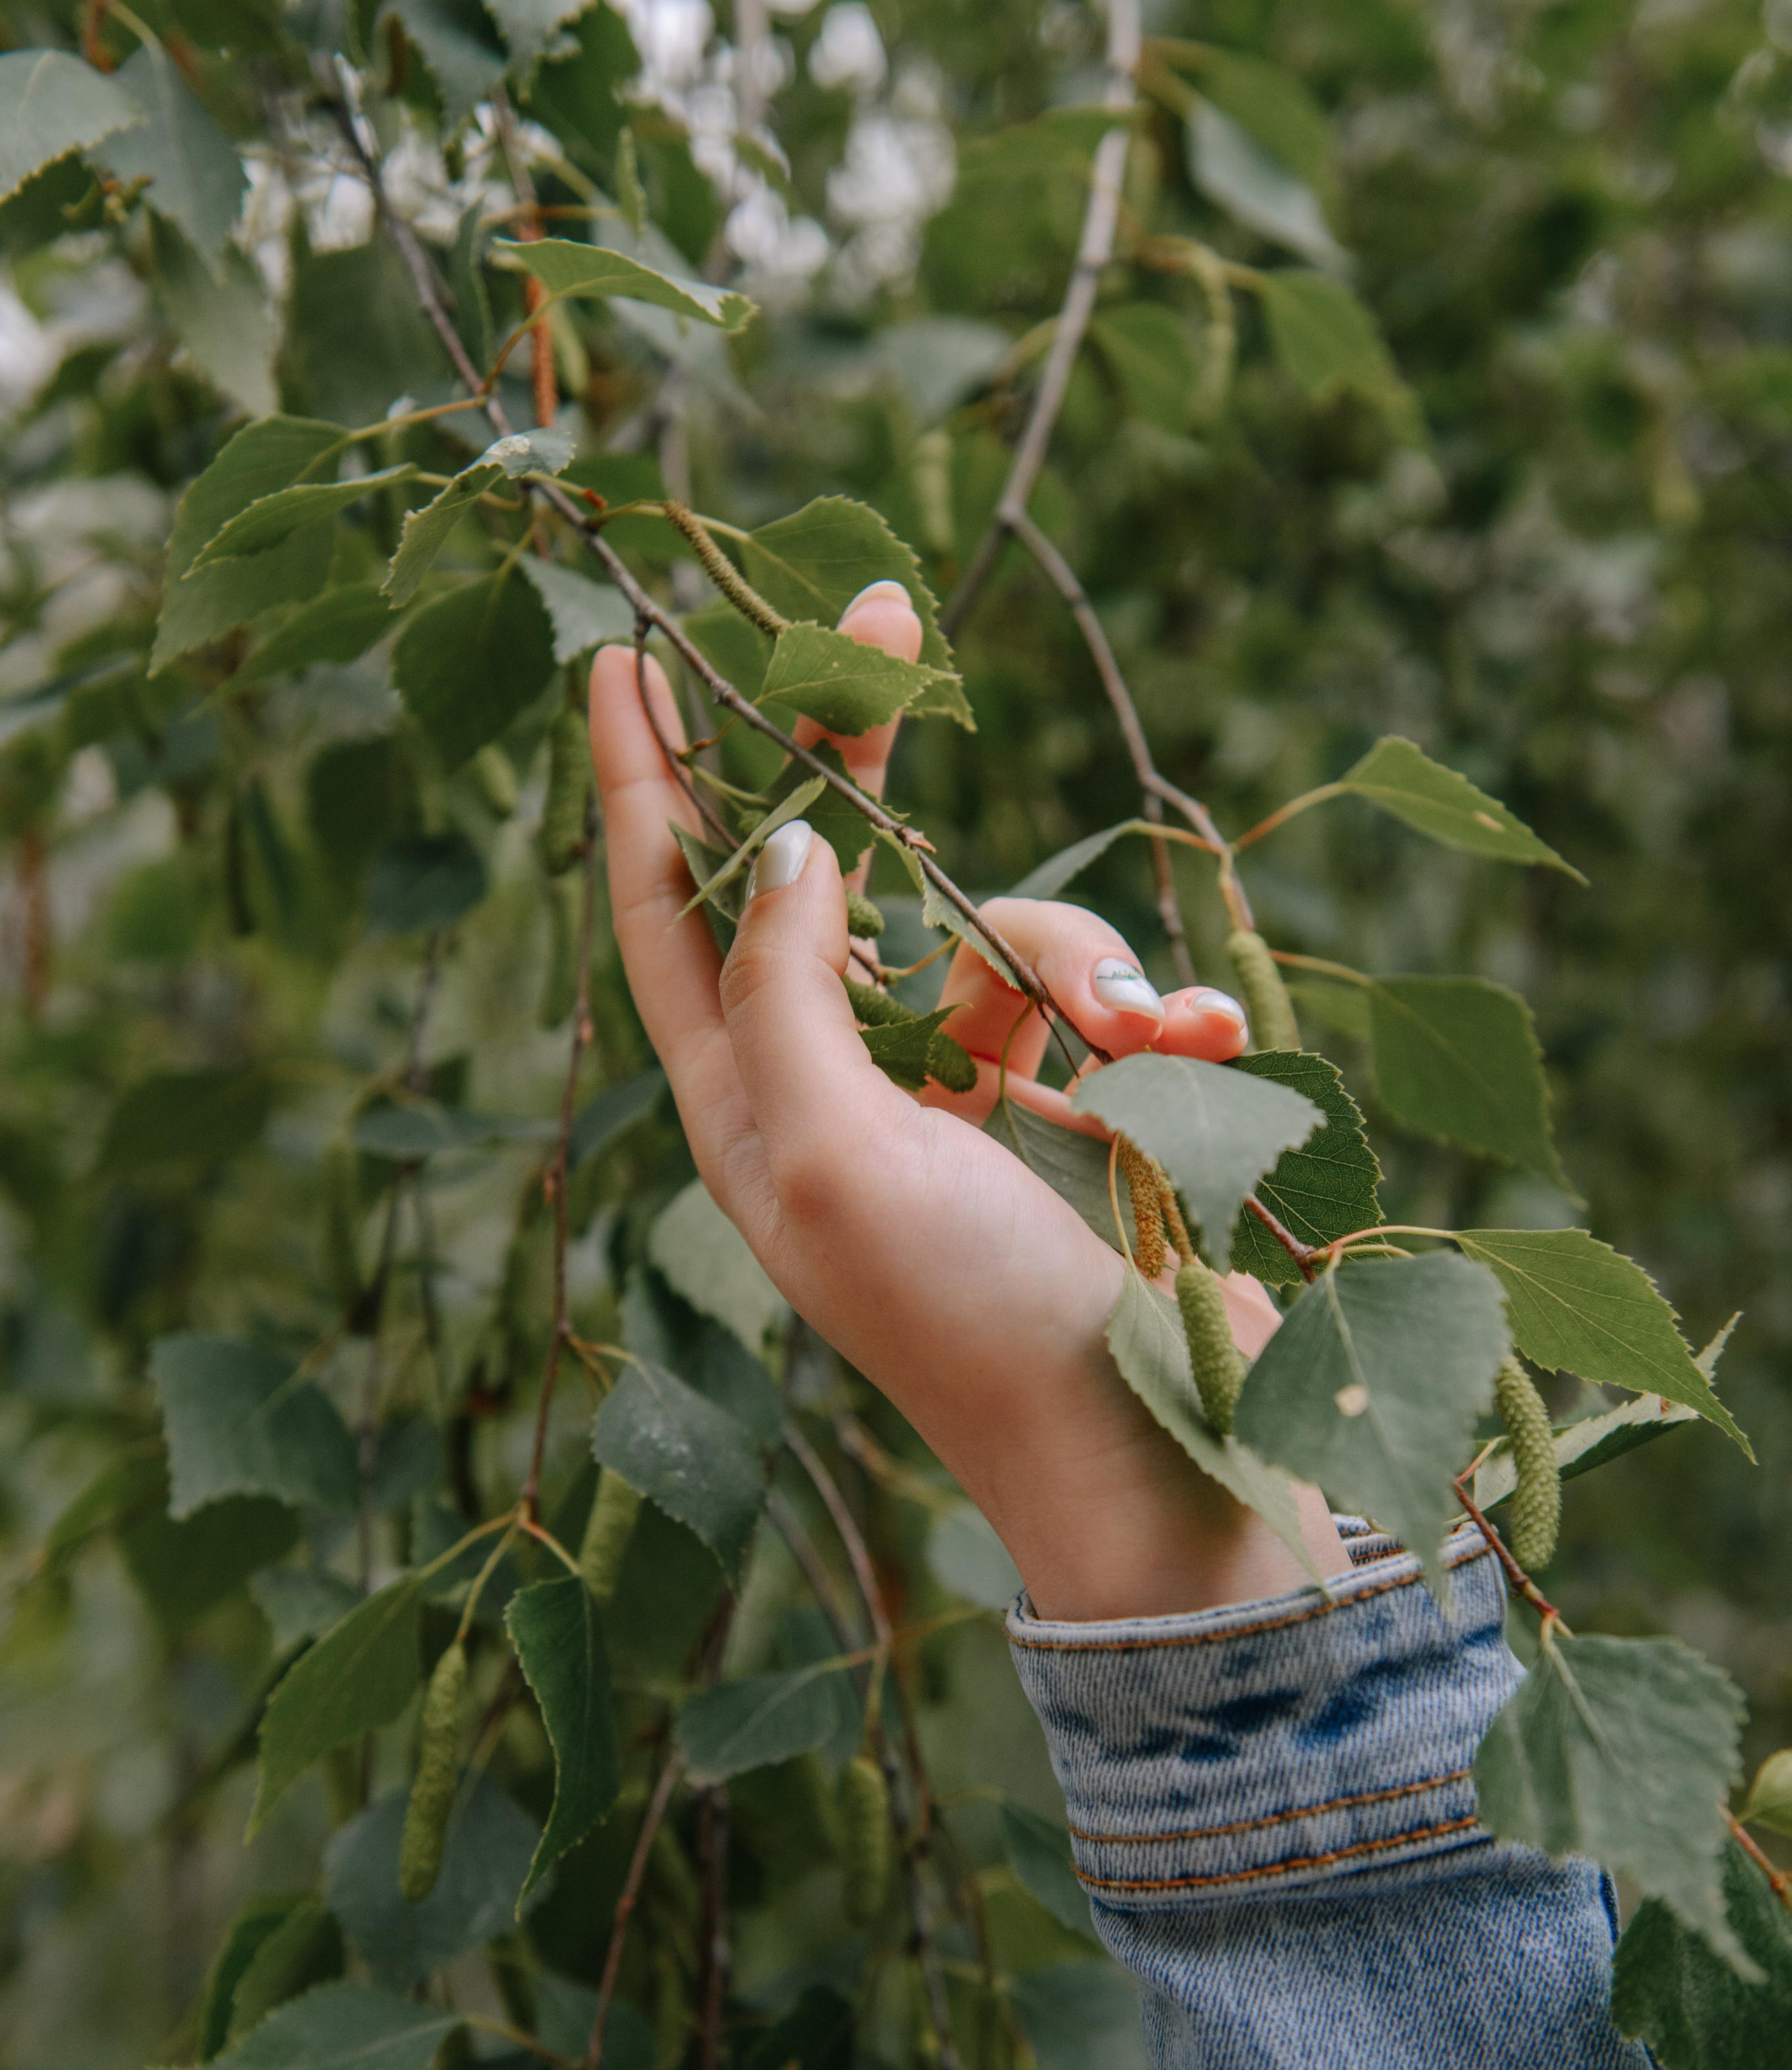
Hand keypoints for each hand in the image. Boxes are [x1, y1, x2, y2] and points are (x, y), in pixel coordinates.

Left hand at [588, 584, 1345, 1620]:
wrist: (1148, 1456)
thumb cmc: (971, 1322)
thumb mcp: (837, 1151)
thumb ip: (787, 988)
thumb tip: (772, 845)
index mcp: (742, 1108)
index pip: (665, 911)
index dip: (640, 782)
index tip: (624, 651)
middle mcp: (829, 1093)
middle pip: (820, 877)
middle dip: (854, 760)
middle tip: (882, 613)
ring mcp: (949, 1101)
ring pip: (986, 932)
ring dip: (1071, 953)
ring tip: (1144, 1036)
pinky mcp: (1061, 1112)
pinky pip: (1090, 1001)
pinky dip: (1147, 1012)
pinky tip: (1193, 1052)